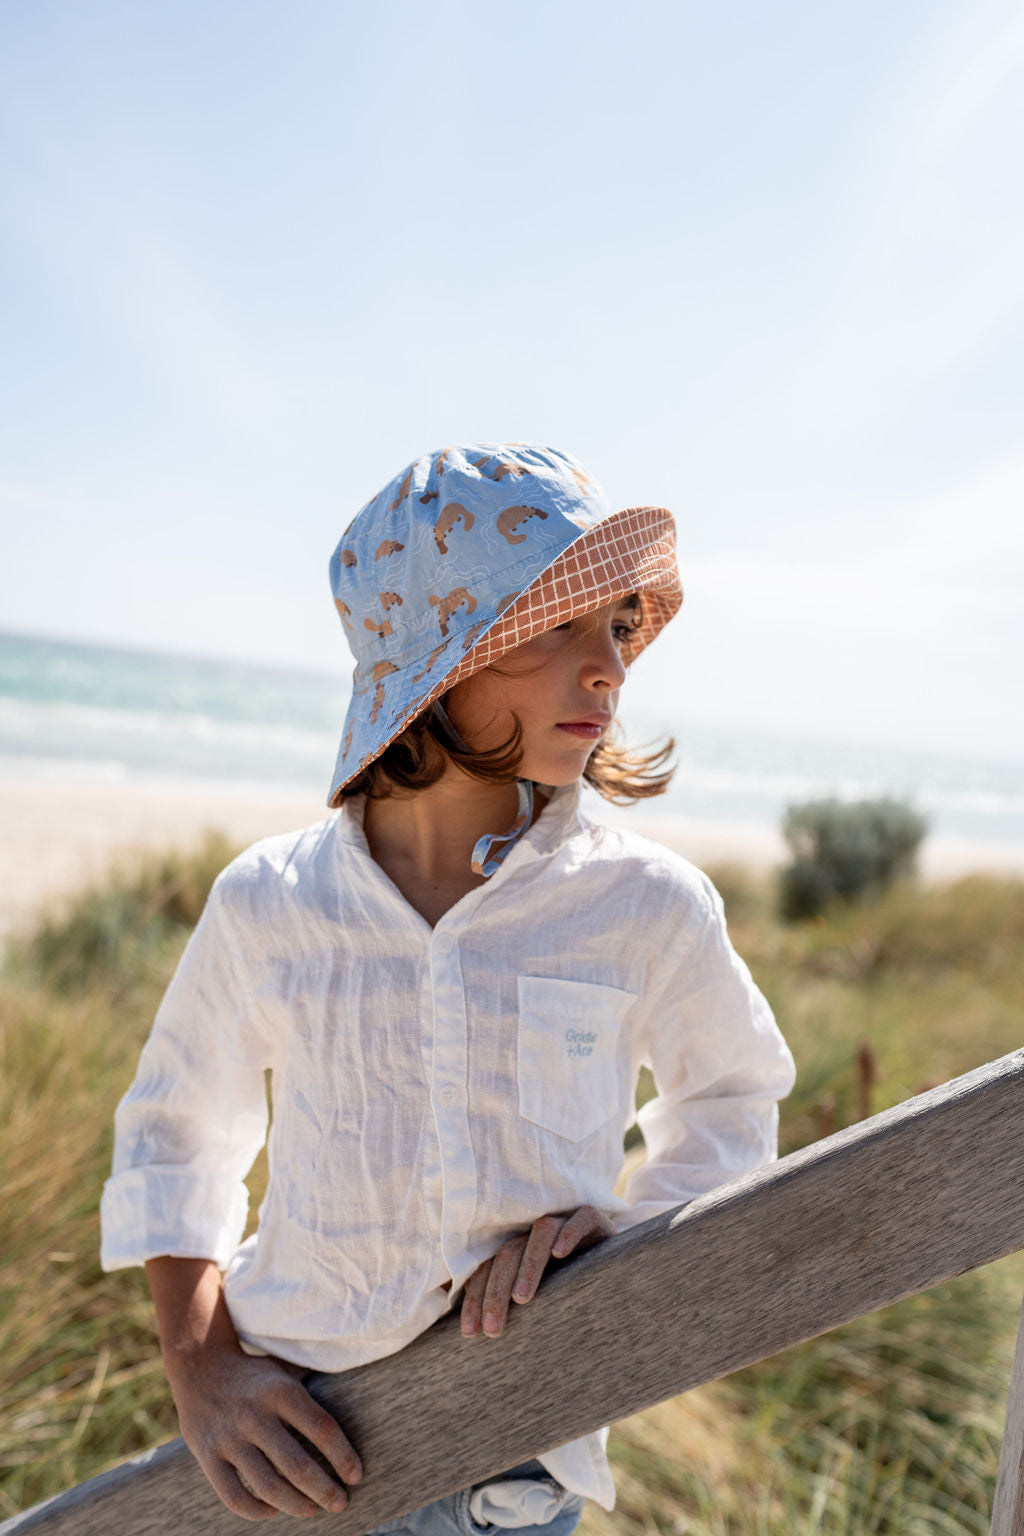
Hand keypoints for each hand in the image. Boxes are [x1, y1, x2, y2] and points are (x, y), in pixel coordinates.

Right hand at [168, 1343, 362, 1520]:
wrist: (200, 1366)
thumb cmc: (256, 1375)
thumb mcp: (285, 1371)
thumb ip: (313, 1389)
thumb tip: (360, 1404)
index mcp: (280, 1391)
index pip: (322, 1429)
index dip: (343, 1456)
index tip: (356, 1475)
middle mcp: (255, 1415)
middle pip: (297, 1465)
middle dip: (324, 1489)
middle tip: (340, 1502)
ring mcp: (229, 1438)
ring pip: (268, 1486)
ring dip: (295, 1504)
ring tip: (312, 1510)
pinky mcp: (208, 1456)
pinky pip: (234, 1495)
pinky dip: (256, 1510)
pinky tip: (273, 1511)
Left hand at [460, 1205, 614, 1340]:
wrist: (616, 1274)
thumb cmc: (571, 1291)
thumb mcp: (541, 1301)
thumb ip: (514, 1310)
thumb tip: (476, 1338)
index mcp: (518, 1248)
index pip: (489, 1267)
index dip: (476, 1298)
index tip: (470, 1332)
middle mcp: (537, 1232)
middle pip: (509, 1252)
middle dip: (496, 1291)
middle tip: (493, 1328)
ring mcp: (566, 1221)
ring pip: (541, 1232)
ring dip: (529, 1265)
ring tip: (521, 1298)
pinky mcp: (594, 1219)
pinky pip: (580, 1218)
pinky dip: (569, 1234)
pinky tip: (561, 1255)